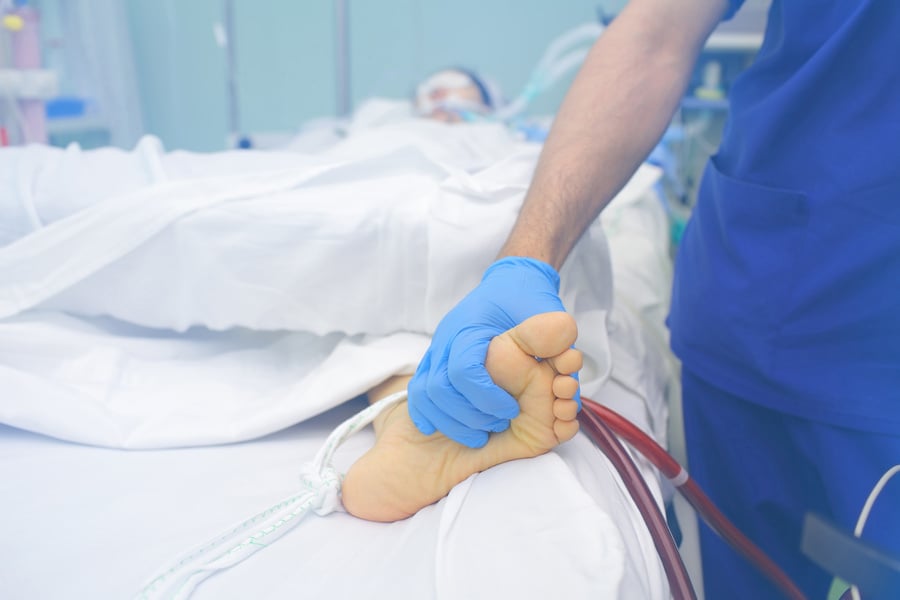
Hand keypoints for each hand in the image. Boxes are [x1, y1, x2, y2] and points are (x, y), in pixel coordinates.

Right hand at [407, 257, 570, 446]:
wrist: (509, 283)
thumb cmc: (528, 301)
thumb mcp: (547, 316)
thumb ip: (556, 346)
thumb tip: (568, 377)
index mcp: (471, 326)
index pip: (464, 370)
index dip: (486, 398)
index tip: (511, 411)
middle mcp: (448, 337)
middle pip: (438, 387)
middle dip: (466, 416)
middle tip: (495, 427)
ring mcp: (437, 348)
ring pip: (423, 393)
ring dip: (448, 421)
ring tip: (477, 435)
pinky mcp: (434, 359)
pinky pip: (419, 391)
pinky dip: (428, 413)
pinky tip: (444, 428)